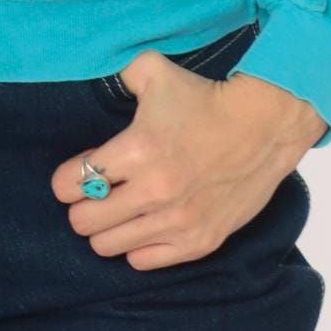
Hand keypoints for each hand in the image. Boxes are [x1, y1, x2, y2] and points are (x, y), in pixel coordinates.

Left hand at [50, 49, 327, 270]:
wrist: (264, 125)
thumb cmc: (204, 98)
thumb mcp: (155, 71)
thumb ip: (117, 73)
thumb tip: (90, 68)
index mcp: (137, 149)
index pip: (71, 182)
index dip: (65, 178)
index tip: (74, 172)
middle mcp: (154, 191)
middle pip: (83, 222)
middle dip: (82, 206)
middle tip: (95, 192)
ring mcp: (177, 221)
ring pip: (109, 247)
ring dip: (107, 228)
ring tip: (118, 209)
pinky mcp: (199, 241)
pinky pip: (144, 262)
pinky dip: (136, 246)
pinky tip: (143, 223)